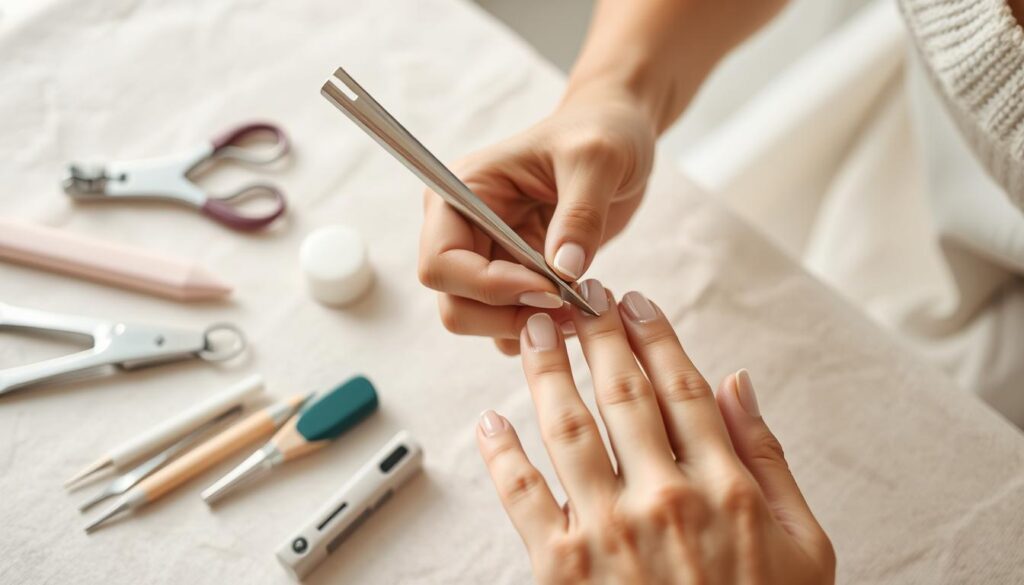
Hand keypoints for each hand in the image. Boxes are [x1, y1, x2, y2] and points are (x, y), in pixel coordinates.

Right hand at [418, 91, 655, 354]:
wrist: (618, 136)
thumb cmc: (601, 133)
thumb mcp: (598, 160)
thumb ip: (580, 215)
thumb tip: (563, 272)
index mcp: (463, 191)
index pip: (441, 262)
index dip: (489, 287)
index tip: (552, 288)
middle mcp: (463, 227)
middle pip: (454, 302)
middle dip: (505, 315)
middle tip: (566, 307)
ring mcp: (487, 255)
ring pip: (478, 320)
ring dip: (524, 325)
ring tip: (578, 308)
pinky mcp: (514, 275)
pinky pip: (508, 323)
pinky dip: (538, 327)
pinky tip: (577, 308)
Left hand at [476, 281, 834, 583]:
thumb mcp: (803, 543)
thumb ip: (769, 458)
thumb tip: (738, 383)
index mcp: (724, 486)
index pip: (681, 389)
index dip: (654, 338)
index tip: (635, 302)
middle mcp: (664, 498)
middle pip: (623, 395)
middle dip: (598, 336)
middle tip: (578, 295)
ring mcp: (609, 532)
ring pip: (569, 428)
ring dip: (549, 372)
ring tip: (537, 332)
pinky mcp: (562, 569)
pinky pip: (524, 497)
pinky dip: (502, 454)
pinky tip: (490, 420)